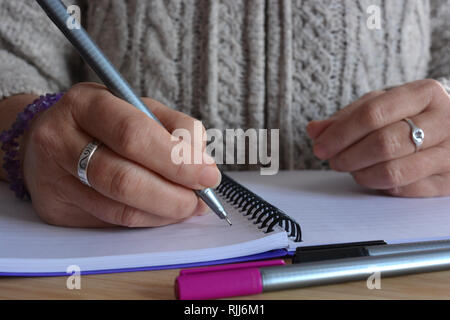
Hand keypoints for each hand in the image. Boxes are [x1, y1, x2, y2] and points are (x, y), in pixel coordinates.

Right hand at [20, 83, 220, 226]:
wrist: (48, 138)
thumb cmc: (104, 122)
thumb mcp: (138, 107)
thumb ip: (176, 128)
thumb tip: (204, 165)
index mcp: (86, 104)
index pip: (134, 135)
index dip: (176, 160)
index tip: (208, 174)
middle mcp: (60, 140)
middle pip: (124, 179)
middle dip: (174, 194)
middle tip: (201, 199)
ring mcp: (54, 179)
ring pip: (120, 208)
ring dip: (164, 212)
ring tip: (188, 206)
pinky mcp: (56, 209)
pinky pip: (113, 222)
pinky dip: (147, 220)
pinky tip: (163, 212)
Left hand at [307, 79, 449, 197]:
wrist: (449, 131)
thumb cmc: (409, 117)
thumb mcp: (381, 107)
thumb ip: (347, 117)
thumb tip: (315, 130)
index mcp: (425, 94)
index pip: (372, 114)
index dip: (340, 133)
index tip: (320, 146)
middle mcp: (445, 121)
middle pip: (383, 144)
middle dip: (348, 156)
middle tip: (334, 161)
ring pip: (393, 171)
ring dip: (361, 174)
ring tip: (351, 168)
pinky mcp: (449, 181)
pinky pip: (404, 190)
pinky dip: (379, 186)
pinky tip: (372, 176)